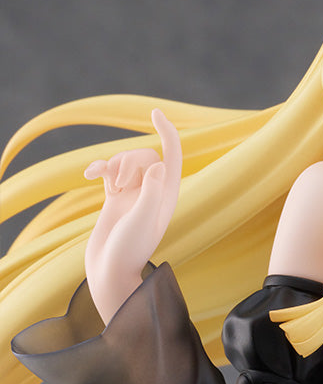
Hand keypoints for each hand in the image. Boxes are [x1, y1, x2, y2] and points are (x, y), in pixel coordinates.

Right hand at [84, 108, 181, 323]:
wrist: (109, 271)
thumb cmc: (129, 251)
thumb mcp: (142, 221)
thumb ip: (152, 193)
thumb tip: (159, 165)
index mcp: (167, 196)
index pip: (172, 156)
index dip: (168, 132)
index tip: (155, 112)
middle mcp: (153, 193)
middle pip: (144, 156)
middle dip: (129, 161)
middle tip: (121, 186)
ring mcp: (133, 195)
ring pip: (125, 162)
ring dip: (115, 166)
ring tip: (110, 188)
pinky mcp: (114, 199)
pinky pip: (108, 173)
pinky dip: (99, 169)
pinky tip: (89, 176)